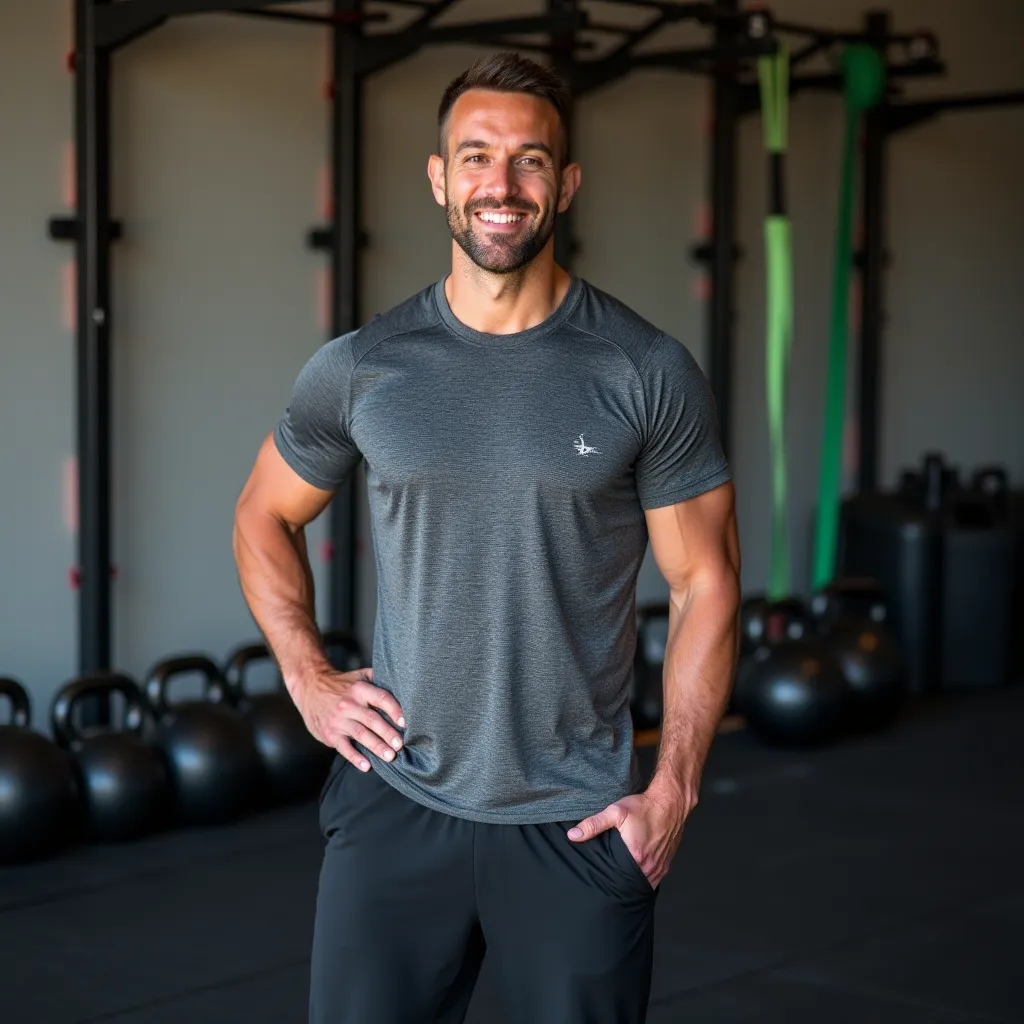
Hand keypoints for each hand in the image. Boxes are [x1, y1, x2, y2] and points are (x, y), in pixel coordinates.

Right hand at [296, 666, 404, 771]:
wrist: (309, 687)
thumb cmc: (341, 684)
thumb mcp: (359, 676)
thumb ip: (378, 680)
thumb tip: (403, 686)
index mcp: (359, 689)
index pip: (381, 699)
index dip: (395, 710)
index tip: (404, 723)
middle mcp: (349, 704)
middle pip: (372, 720)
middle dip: (388, 734)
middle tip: (400, 745)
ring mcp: (338, 720)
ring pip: (360, 735)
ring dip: (376, 746)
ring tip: (390, 756)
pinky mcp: (330, 734)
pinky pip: (344, 747)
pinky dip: (355, 758)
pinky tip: (367, 766)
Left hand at [566, 790, 690, 888]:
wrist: (670, 802)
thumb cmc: (644, 807)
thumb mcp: (615, 812)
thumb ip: (593, 824)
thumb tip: (573, 836)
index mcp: (635, 856)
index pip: (617, 878)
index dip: (607, 880)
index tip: (599, 878)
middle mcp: (650, 866)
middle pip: (631, 884)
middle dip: (620, 884)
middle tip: (607, 881)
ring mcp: (660, 866)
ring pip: (644, 883)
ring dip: (633, 883)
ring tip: (620, 879)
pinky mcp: (667, 863)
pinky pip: (655, 879)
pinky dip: (645, 878)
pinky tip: (635, 874)